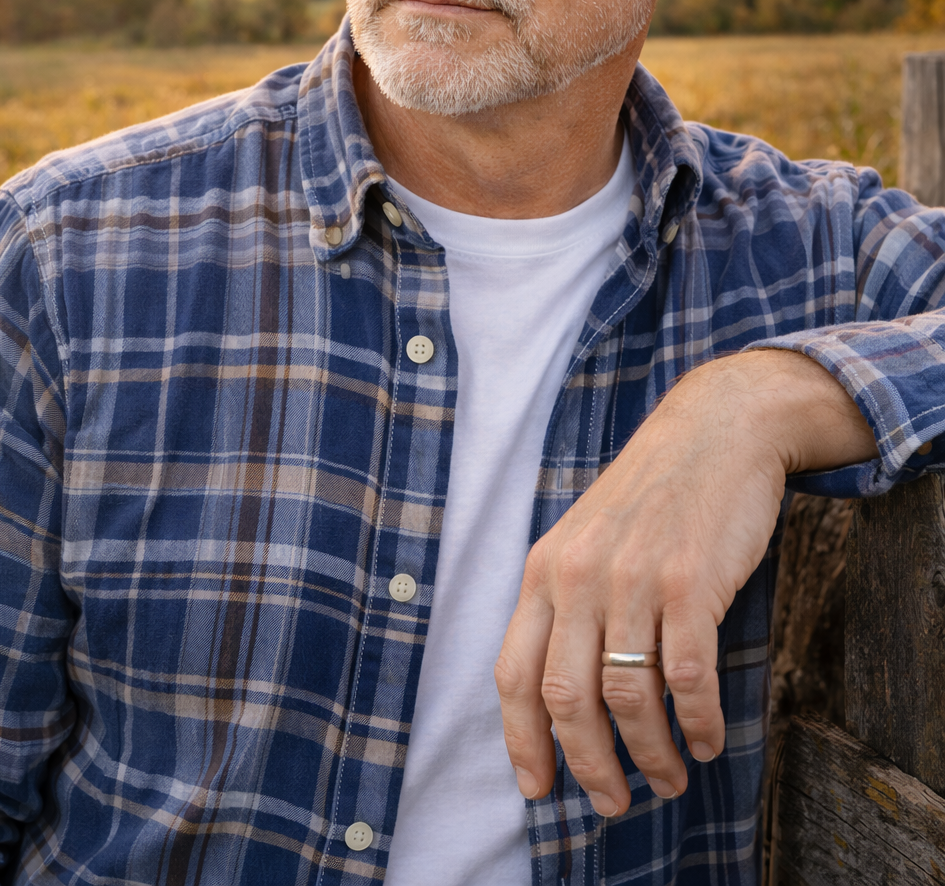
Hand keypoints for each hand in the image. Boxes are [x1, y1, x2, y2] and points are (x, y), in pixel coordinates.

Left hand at [494, 349, 876, 815]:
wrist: (715, 429)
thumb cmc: (653, 493)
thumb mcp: (587, 537)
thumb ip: (568, 602)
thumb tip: (565, 698)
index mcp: (545, 568)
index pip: (515, 673)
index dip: (522, 741)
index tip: (537, 789)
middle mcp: (579, 575)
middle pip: (568, 699)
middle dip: (590, 765)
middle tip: (614, 802)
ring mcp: (634, 577)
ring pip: (629, 697)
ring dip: (652, 754)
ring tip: (670, 777)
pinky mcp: (689, 579)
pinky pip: (689, 676)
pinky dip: (700, 722)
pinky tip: (709, 739)